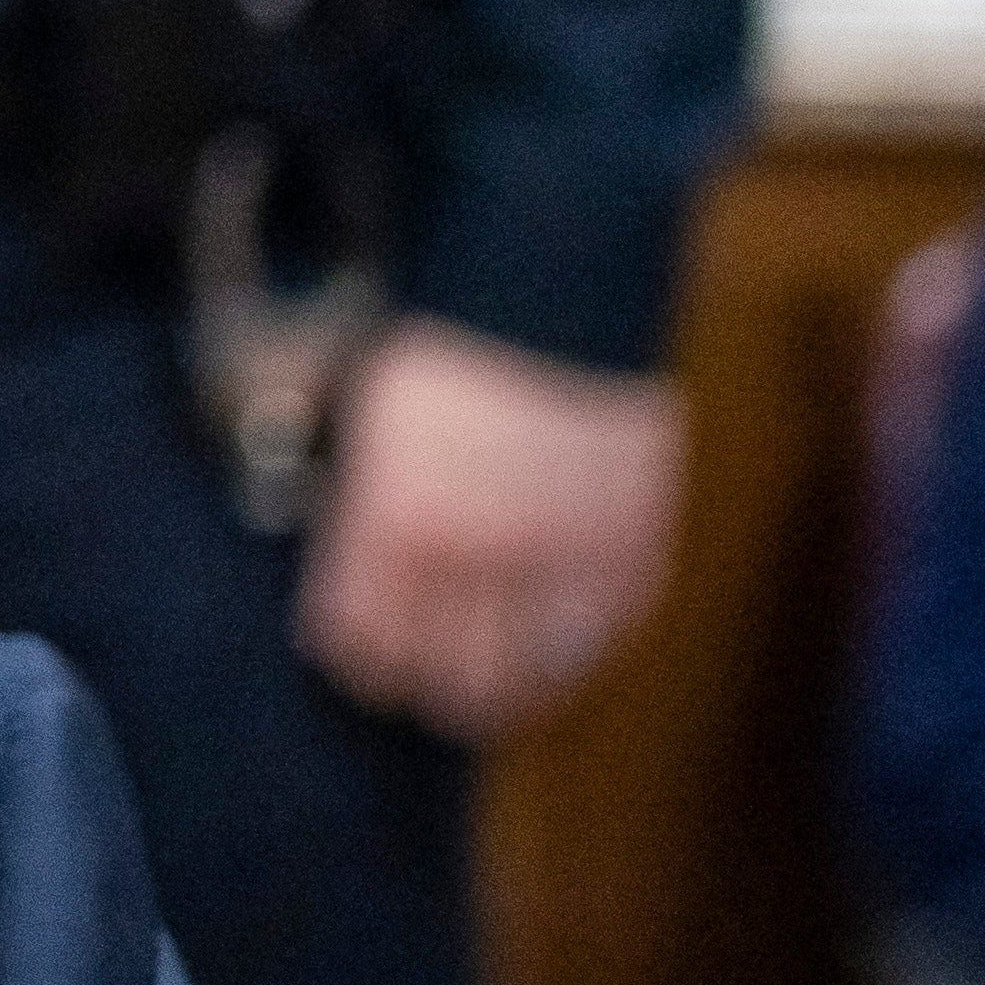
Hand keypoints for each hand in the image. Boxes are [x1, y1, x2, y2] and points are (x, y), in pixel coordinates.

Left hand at [294, 319, 684, 742]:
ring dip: (502, 684)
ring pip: (520, 684)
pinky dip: (568, 659)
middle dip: (431, 679)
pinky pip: (590, 651)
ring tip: (496, 669)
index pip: (361, 641)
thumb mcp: (374, 427)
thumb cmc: (455, 353)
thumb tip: (357, 595)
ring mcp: (556, 563)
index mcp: (394, 519)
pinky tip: (553, 643)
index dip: (363, 657)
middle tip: (437, 667)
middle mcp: (473, 554)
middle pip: (442, 679)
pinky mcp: (627, 562)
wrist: (560, 299)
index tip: (371, 655)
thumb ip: (366, 514)